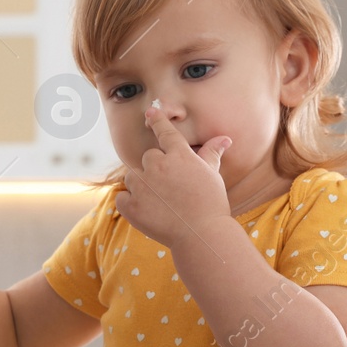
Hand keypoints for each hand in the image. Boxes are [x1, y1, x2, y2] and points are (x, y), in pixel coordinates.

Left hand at [114, 99, 231, 247]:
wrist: (201, 234)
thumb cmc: (210, 204)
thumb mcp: (212, 176)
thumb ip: (211, 154)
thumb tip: (224, 139)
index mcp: (179, 155)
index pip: (165, 132)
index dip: (157, 121)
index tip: (150, 112)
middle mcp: (158, 166)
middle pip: (148, 157)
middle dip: (155, 169)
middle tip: (169, 187)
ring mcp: (143, 186)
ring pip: (132, 177)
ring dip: (140, 185)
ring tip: (159, 201)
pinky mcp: (131, 206)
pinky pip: (122, 198)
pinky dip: (130, 204)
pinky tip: (147, 212)